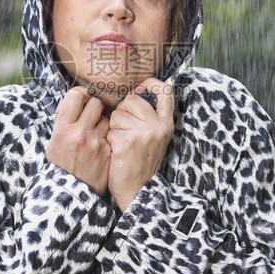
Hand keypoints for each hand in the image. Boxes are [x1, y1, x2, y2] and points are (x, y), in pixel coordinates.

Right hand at [46, 87, 110, 195]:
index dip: (80, 95)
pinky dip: (107, 135)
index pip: (76, 95)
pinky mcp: (108, 150)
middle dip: (94, 106)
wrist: (72, 190)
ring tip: (95, 132)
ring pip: (106, 117)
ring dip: (101, 122)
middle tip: (90, 115)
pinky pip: (111, 133)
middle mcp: (80, 133)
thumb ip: (64, 118)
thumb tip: (74, 98)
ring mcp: (96, 142)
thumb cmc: (62, 162)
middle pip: (95, 102)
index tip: (81, 100)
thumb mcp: (54, 139)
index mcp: (63, 128)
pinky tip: (101, 143)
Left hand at [107, 78, 173, 211]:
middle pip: (131, 100)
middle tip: (126, 132)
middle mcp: (158, 125)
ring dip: (113, 128)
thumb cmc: (140, 160)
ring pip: (117, 114)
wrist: (137, 189)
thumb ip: (147, 115)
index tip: (139, 88)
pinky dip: (108, 140)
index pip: (166, 90)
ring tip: (121, 144)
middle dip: (122, 113)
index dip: (151, 83)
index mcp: (166, 122)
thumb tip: (133, 92)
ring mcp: (144, 133)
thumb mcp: (153, 136)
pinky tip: (116, 152)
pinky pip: (109, 129)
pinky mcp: (127, 141)